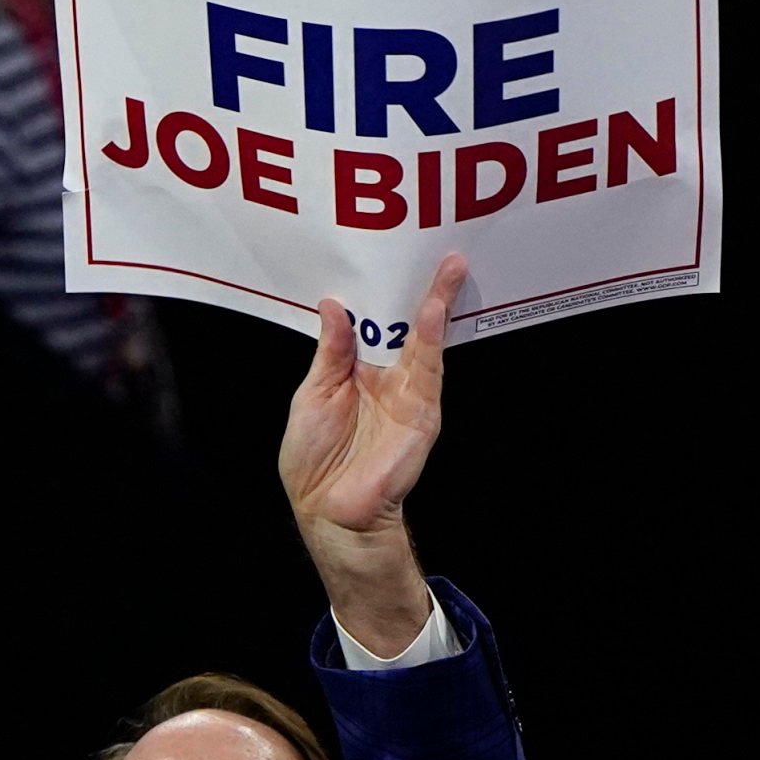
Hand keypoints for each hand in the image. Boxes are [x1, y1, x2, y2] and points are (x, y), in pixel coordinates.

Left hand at [281, 250, 464, 659]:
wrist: (329, 513)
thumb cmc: (314, 462)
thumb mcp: (311, 394)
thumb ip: (330, 352)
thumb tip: (336, 306)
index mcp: (356, 371)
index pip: (373, 321)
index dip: (379, 290)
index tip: (384, 253)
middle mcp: (387, 378)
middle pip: (405, 323)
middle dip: (419, 286)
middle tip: (433, 246)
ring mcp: (409, 395)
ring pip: (426, 340)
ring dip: (437, 301)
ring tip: (448, 266)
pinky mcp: (423, 415)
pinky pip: (431, 369)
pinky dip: (433, 337)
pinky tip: (435, 309)